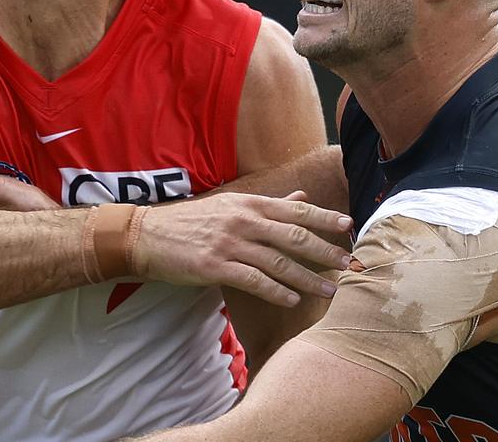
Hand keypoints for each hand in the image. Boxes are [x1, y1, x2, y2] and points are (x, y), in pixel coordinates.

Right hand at [134, 190, 352, 306]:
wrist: (149, 235)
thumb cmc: (193, 221)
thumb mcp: (231, 205)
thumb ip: (269, 204)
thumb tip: (301, 198)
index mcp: (249, 203)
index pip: (295, 210)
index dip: (324, 218)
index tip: (349, 226)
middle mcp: (244, 220)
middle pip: (294, 236)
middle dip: (325, 251)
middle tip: (349, 264)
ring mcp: (230, 244)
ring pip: (278, 262)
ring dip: (308, 278)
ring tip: (329, 290)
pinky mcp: (216, 266)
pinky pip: (254, 281)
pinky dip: (276, 291)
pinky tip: (293, 300)